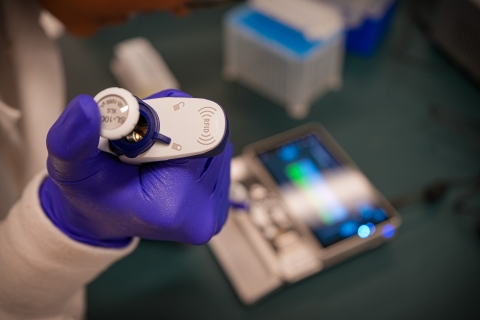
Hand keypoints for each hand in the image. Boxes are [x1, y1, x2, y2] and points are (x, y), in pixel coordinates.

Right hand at [40, 89, 231, 247]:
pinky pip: (216, 161)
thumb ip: (74, 139)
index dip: (172, 121)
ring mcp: (216, 213)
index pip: (198, 141)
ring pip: (215, 147)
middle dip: (179, 129)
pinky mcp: (219, 207)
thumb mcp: (72, 168)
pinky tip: (169, 163)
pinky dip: (194, 152)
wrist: (104, 218)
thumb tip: (86, 106)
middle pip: (211, 142)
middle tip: (147, 139)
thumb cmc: (91, 196)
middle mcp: (205, 215)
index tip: (145, 124)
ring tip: (155, 153)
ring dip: (187, 138)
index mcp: (176, 209)